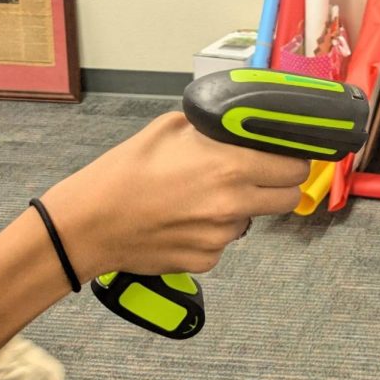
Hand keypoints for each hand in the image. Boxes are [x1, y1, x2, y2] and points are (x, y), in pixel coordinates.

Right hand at [39, 112, 311, 278]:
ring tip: (202, 195)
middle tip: (257, 174)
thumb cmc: (123, 173)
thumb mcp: (169, 128)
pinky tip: (183, 219)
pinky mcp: (206, 260)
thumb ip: (212, 124)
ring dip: (242, 206)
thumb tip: (237, 120)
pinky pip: (224, 241)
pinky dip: (213, 231)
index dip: (293, 158)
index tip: (286, 154)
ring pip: (253, 219)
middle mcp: (233, 204)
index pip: (295, 166)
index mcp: (231, 166)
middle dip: (279, 184)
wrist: (85, 225)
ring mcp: (221, 237)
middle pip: (288, 198)